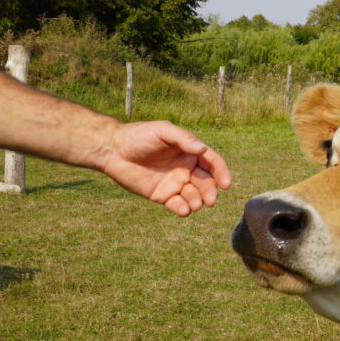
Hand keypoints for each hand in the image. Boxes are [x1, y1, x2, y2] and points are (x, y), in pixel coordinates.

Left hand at [102, 121, 231, 215]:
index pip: (212, 163)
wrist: (113, 150)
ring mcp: (175, 183)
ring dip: (198, 201)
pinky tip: (183, 209)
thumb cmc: (138, 135)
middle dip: (211, 192)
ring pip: (194, 196)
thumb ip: (183, 139)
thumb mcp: (163, 131)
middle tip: (210, 200)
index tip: (226, 184)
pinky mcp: (163, 196)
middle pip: (206, 182)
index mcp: (190, 152)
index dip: (221, 173)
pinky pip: (178, 205)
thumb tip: (203, 149)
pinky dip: (183, 209)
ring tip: (195, 204)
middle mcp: (186, 168)